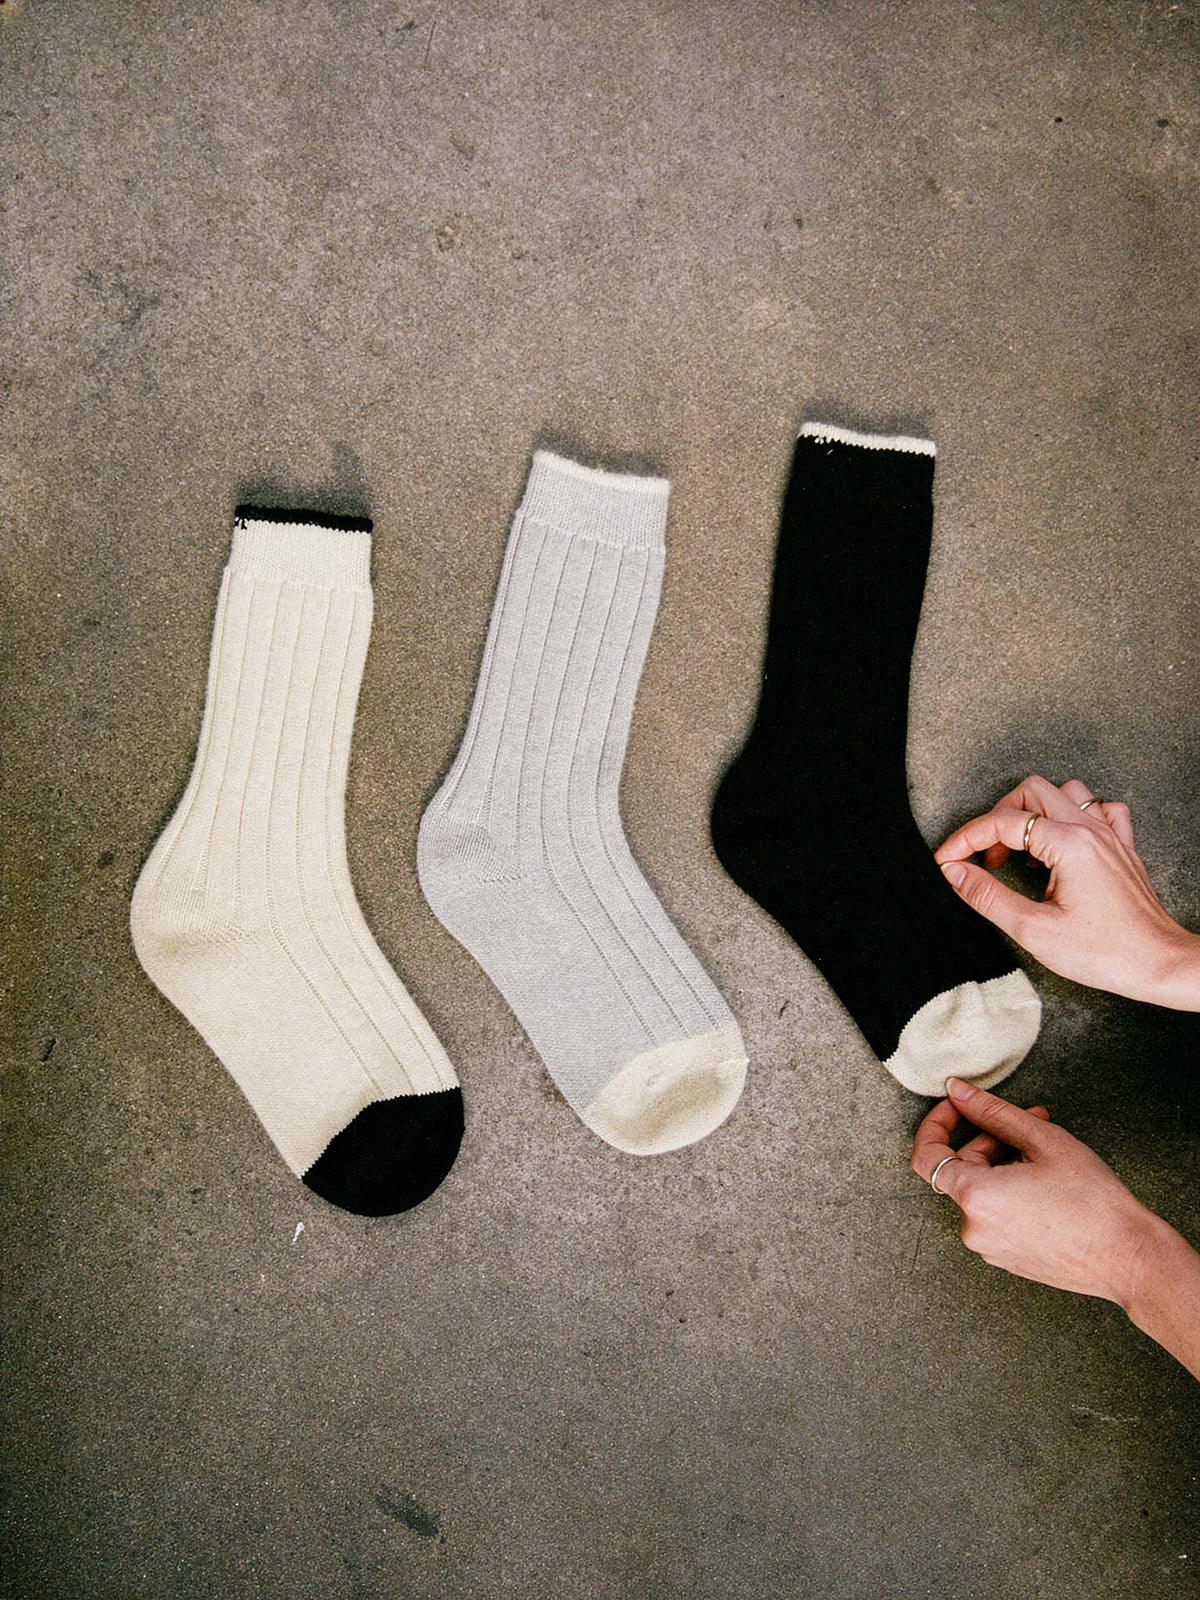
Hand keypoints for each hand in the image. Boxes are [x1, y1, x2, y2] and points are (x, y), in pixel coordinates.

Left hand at [913, 1080, 1199, 1377]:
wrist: (1127, 1257)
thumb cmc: (1091, 1200)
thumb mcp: (1043, 1140)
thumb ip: (992, 1112)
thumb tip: (957, 1090)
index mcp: (975, 1198)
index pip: (926, 1155)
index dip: (937, 1123)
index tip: (958, 1106)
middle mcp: (974, 1228)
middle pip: (962, 1170)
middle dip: (990, 1139)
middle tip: (1032, 1122)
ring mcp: (989, 1248)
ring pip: (981, 1192)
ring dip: (1003, 1164)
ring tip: (1047, 1155)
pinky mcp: (1007, 1259)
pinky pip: (995, 1215)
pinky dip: (1009, 1192)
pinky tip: (1046, 1185)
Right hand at [934, 774, 1199, 1006]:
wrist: (1158, 964)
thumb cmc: (1104, 952)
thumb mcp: (1033, 929)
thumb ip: (988, 896)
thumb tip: (955, 873)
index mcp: (1068, 844)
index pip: (1002, 822)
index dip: (966, 839)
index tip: (947, 860)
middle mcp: (1090, 830)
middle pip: (1031, 792)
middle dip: (998, 818)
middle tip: (986, 857)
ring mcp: (1110, 835)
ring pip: (1066, 793)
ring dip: (1034, 811)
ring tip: (1021, 848)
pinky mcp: (1122, 848)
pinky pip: (1100, 809)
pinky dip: (1074, 816)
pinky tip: (1063, 842)